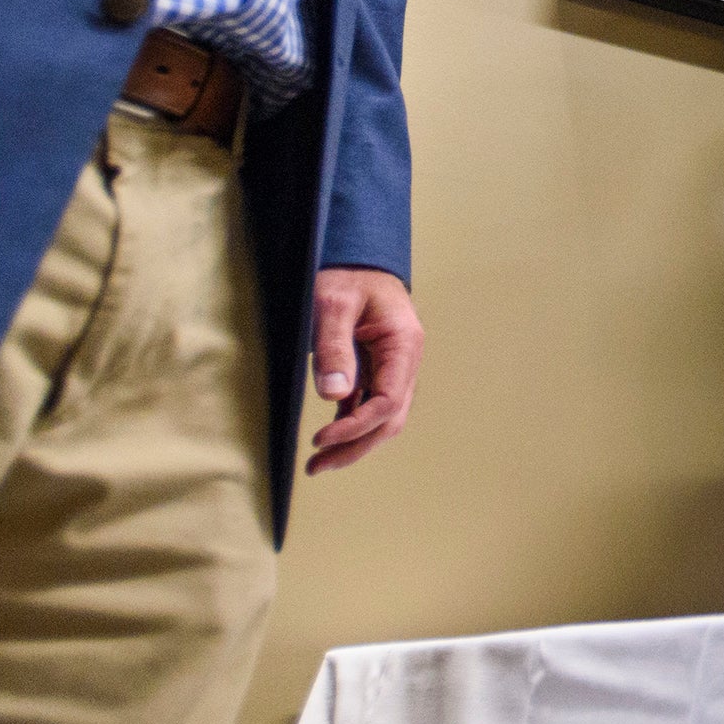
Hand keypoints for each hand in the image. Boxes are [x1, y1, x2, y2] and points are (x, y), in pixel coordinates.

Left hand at [306, 266, 423, 474]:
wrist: (358, 258)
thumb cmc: (347, 274)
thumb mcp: (333, 303)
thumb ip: (334, 347)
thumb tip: (334, 395)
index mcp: (403, 343)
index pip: (388, 401)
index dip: (356, 427)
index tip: (321, 439)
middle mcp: (405, 360)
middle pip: (390, 419)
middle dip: (356, 446)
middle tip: (317, 466)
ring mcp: (394, 366)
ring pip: (383, 417)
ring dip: (355, 442)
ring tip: (319, 462)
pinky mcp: (378, 368)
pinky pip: (370, 405)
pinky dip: (352, 424)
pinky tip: (329, 435)